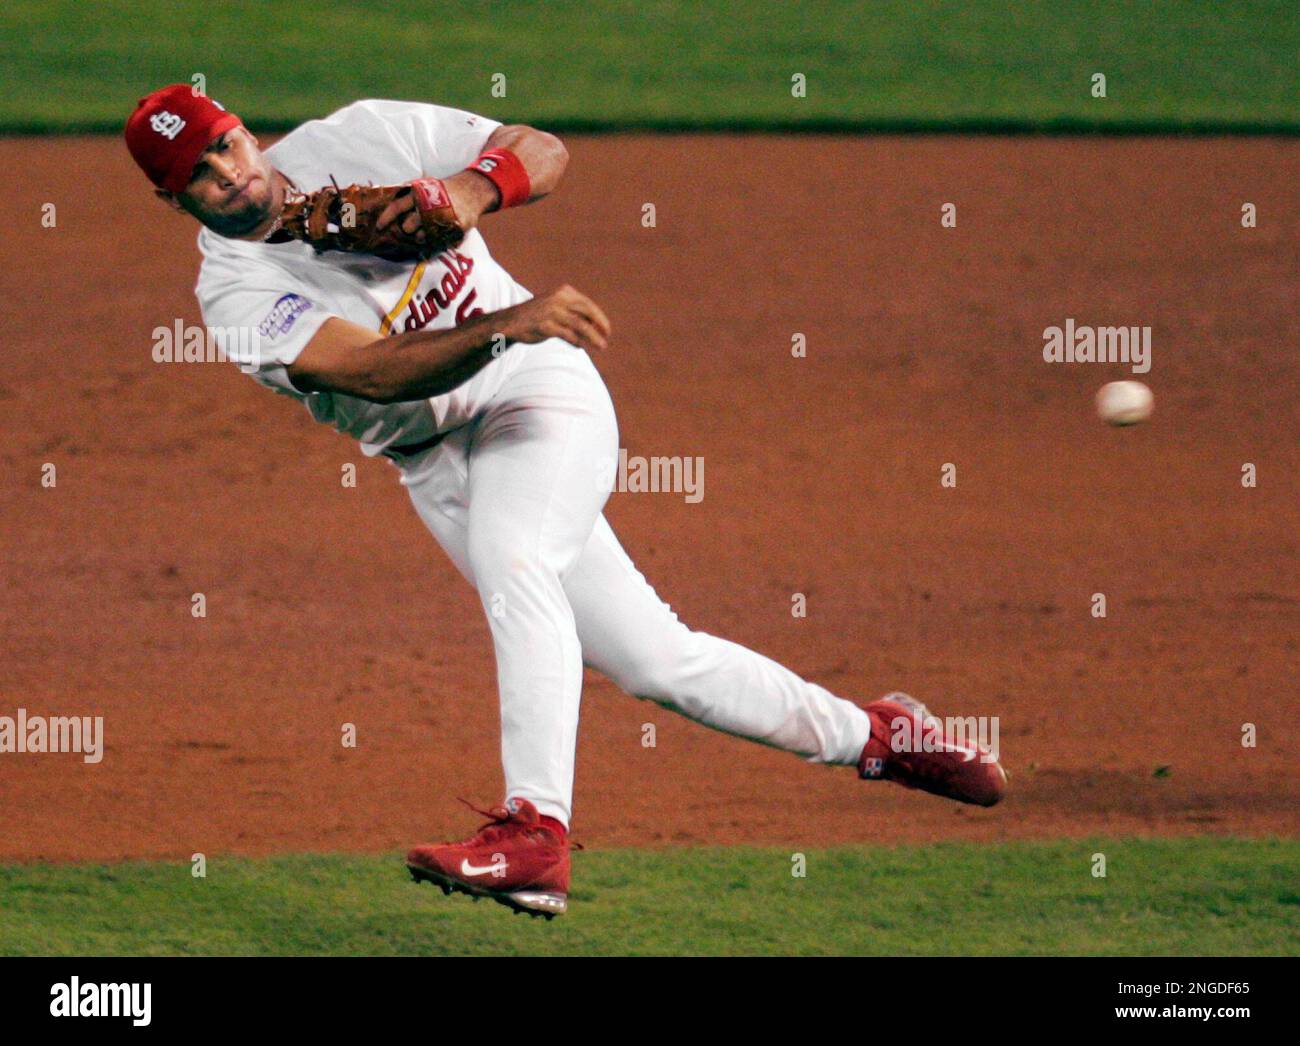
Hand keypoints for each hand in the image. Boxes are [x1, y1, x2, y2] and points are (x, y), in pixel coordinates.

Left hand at [373, 173, 496, 242]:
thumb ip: (406, 193)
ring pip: (423, 236)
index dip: (386, 218)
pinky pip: (439, 241)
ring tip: (428, 230)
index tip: (379, 227)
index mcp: (419, 193)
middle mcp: (429, 206)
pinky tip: (439, 232)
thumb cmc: (443, 190)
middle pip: (408, 226)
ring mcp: (443, 218)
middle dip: (408, 229)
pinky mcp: (455, 227)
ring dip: (422, 237)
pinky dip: (437, 239)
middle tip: (413, 227)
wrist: (471, 191)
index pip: (397, 207)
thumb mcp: (424, 185)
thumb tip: (382, 193)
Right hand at [499, 285, 610, 352]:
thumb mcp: (557, 307)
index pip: (588, 305)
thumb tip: (596, 324)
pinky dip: (576, 342)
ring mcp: (552, 312)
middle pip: (587, 312)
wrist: (510, 322)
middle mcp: (558, 299)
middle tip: (607, 337)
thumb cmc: (538, 316)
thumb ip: (574, 312)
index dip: (600, 317)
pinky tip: (579, 346)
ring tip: (601, 346)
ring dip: (593, 337)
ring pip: (581, 325)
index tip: (606, 329)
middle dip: (600, 325)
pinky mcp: (545, 326)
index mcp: (563, 292)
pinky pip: (567, 335)